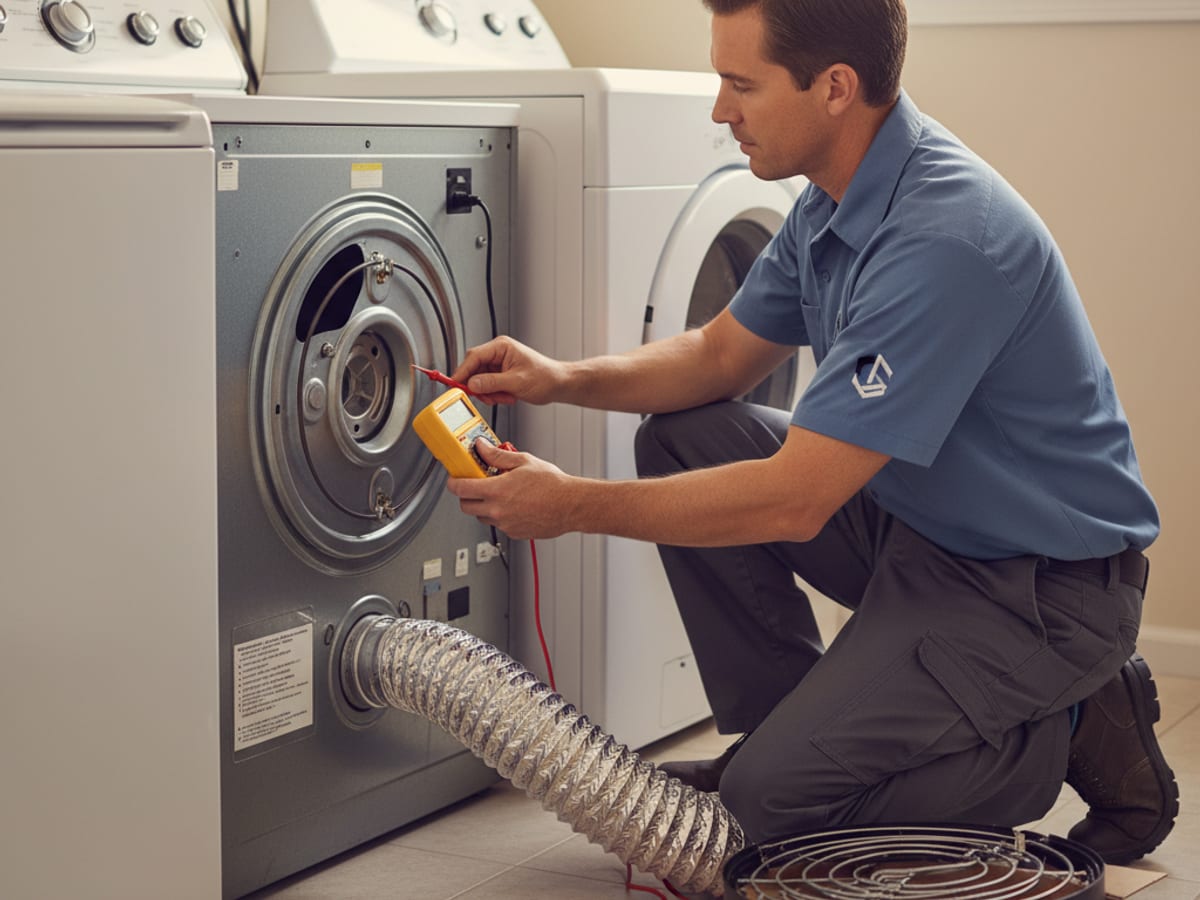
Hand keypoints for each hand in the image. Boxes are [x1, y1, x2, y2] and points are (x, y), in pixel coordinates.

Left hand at [447, 439, 574, 539]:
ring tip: (499, 495)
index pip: (460, 489)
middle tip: (475, 486)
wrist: (571, 505)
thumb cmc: (552, 484)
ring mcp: (505, 524)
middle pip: (465, 506)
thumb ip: (497, 455)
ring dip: (483, 506)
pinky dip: (500, 516)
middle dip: (466, 495)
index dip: (453, 483)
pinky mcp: (514, 533)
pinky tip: (514, 505)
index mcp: (497, 490)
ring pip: (481, 517)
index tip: (454, 479)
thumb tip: (482, 448)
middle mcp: (497, 510)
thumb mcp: (523, 461)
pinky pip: (498, 525)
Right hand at [450, 336, 565, 406]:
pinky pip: (487, 386)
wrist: (558, 384)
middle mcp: (497, 353)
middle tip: (487, 397)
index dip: (462, 372)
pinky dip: (494, 395)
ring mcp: (498, 364)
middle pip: (473, 369)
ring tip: (505, 397)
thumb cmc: (545, 377)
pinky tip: (507, 397)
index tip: (455, 385)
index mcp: (501, 347)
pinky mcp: (500, 375)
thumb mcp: (516, 382)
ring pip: (479, 381)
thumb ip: (491, 383)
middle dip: (479, 386)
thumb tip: (472, 384)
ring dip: (489, 393)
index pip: (474, 357)